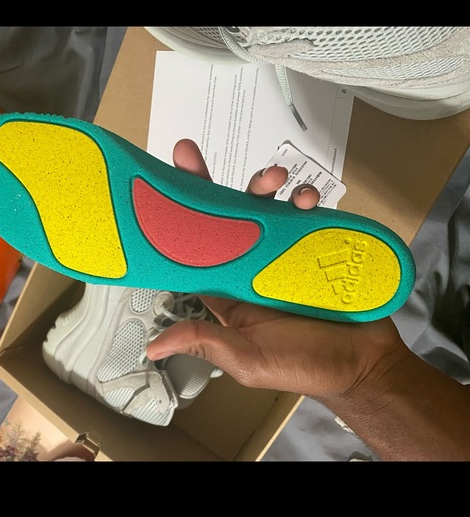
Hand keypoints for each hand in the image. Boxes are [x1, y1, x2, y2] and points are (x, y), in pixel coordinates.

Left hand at [147, 139, 404, 400]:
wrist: (363, 365)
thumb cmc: (302, 365)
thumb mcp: (247, 358)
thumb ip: (207, 341)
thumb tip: (153, 347)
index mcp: (226, 288)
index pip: (192, 246)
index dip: (175, 215)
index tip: (158, 183)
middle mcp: (248, 264)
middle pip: (222, 216)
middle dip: (206, 183)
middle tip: (190, 152)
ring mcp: (281, 252)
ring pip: (263, 207)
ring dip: (262, 184)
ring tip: (275, 179)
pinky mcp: (313, 245)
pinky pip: (303, 214)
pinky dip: (304, 199)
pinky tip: (309, 199)